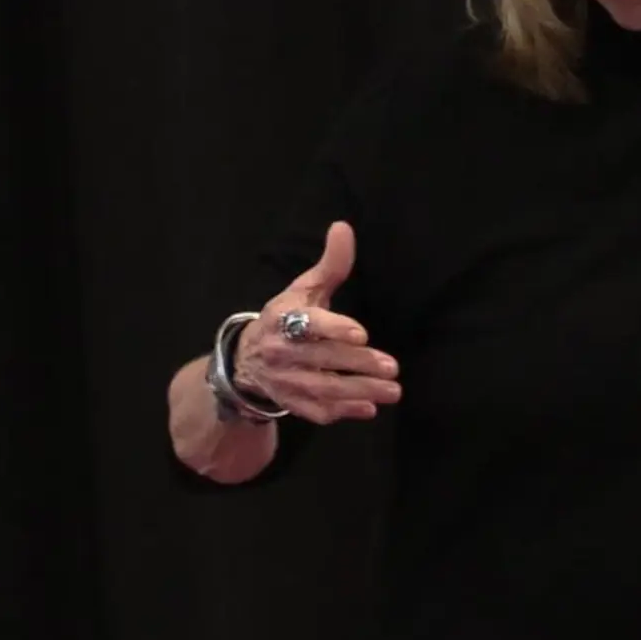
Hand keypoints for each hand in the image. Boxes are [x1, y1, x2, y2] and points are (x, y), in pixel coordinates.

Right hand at [231, 221, 402, 424]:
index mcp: (284, 319)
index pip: (308, 324)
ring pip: (323, 389)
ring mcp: (286, 380)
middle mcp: (282, 352)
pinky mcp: (291, 402)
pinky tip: (369, 409)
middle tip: (392, 368)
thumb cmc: (286, 317)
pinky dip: (341, 412)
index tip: (361, 333)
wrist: (247, 357)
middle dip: (359, 365)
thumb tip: (344, 227)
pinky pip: (316, 411)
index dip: (333, 328)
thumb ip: (330, 265)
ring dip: (359, 392)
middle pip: (323, 360)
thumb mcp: (304, 289)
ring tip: (393, 391)